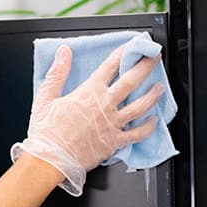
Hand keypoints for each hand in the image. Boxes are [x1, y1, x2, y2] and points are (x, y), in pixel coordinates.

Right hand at [11, 44, 164, 195]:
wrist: (50, 160)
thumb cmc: (47, 132)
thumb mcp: (46, 96)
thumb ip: (57, 72)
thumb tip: (64, 51)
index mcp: (89, 92)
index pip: (110, 66)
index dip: (123, 52)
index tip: (131, 46)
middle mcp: (105, 105)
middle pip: (132, 81)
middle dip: (146, 66)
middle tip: (155, 57)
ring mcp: (113, 124)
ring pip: (141, 106)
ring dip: (153, 95)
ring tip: (160, 87)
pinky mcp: (115, 142)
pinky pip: (138, 134)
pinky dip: (149, 127)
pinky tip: (154, 121)